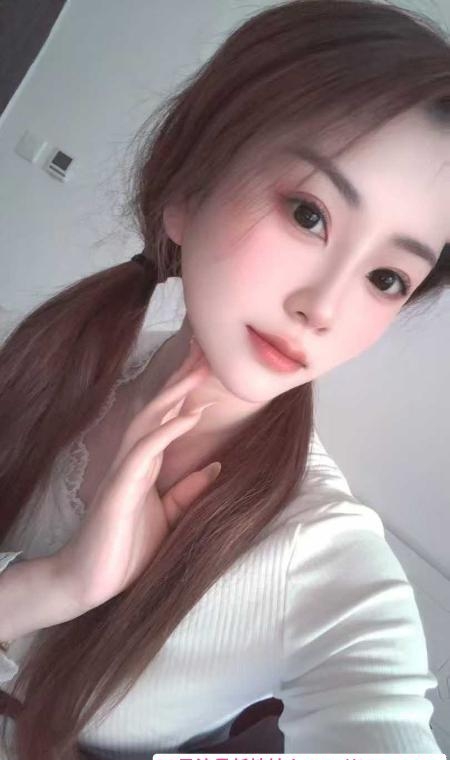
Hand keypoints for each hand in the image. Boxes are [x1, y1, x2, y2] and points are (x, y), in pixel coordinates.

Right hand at [55, 338, 219, 611]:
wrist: (89, 582)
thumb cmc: (127, 550)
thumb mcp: (169, 518)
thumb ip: (188, 492)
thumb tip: (217, 466)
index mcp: (146, 466)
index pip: (166, 419)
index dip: (186, 391)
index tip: (209, 366)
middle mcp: (134, 461)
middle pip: (157, 409)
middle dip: (180, 379)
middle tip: (206, 350)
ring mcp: (124, 473)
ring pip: (148, 421)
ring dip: (174, 394)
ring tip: (198, 368)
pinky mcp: (119, 491)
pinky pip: (144, 453)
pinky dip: (166, 431)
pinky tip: (187, 415)